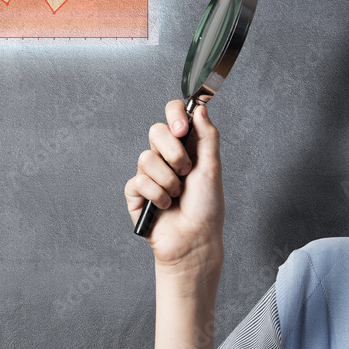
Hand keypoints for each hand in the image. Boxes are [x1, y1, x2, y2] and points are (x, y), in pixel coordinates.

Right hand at [125, 100, 224, 275]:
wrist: (195, 239)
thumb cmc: (207, 207)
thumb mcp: (212, 167)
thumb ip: (207, 135)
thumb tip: (200, 108)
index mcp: (186, 146)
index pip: (174, 115)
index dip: (174, 115)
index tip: (181, 128)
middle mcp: (166, 156)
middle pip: (156, 131)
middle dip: (173, 153)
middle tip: (185, 171)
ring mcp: (149, 173)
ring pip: (146, 158)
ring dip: (167, 180)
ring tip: (177, 195)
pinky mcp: (136, 192)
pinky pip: (138, 181)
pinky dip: (156, 195)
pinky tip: (165, 206)